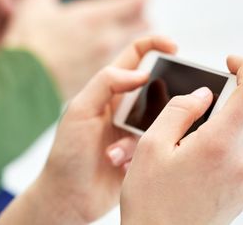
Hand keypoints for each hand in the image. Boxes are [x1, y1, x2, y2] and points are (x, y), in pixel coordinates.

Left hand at [0, 36, 176, 223]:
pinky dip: (142, 154)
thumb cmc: (67, 153)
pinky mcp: (145, 151)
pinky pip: (159, 144)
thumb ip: (106, 83)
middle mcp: (126, 105)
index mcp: (109, 88)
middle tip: (152, 116)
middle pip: (158, 86)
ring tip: (114, 155)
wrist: (69, 198)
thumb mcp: (79, 111)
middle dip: (163, 97)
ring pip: (161, 119)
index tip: (175, 48)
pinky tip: (119, 167)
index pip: (136, 55)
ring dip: (142, 137)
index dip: (156, 44)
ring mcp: (136, 128)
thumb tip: (140, 72)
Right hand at [2, 0, 149, 98]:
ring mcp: (104, 62)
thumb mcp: (34, 0)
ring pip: (130, 46)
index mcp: (95, 17)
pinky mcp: (96, 79)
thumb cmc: (27, 41)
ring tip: (119, 30)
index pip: (135, 0)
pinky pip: (116, 63)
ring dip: (129, 36)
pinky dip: (115, 54)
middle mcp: (106, 40)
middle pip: (141, 25)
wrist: (20, 84)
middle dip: (140, 15)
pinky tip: (100, 51)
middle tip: (134, 9)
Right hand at [120, 56, 242, 224]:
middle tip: (171, 135)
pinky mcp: (239, 195)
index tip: (230, 62)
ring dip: (204, 139)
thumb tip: (203, 94)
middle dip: (205, 116)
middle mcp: (240, 162)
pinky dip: (209, 157)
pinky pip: (228, 161)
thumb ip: (179, 110)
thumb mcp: (152, 145)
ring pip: (227, 140)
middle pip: (232, 119)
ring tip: (172, 162)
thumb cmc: (150, 198)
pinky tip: (183, 176)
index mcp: (219, 144)